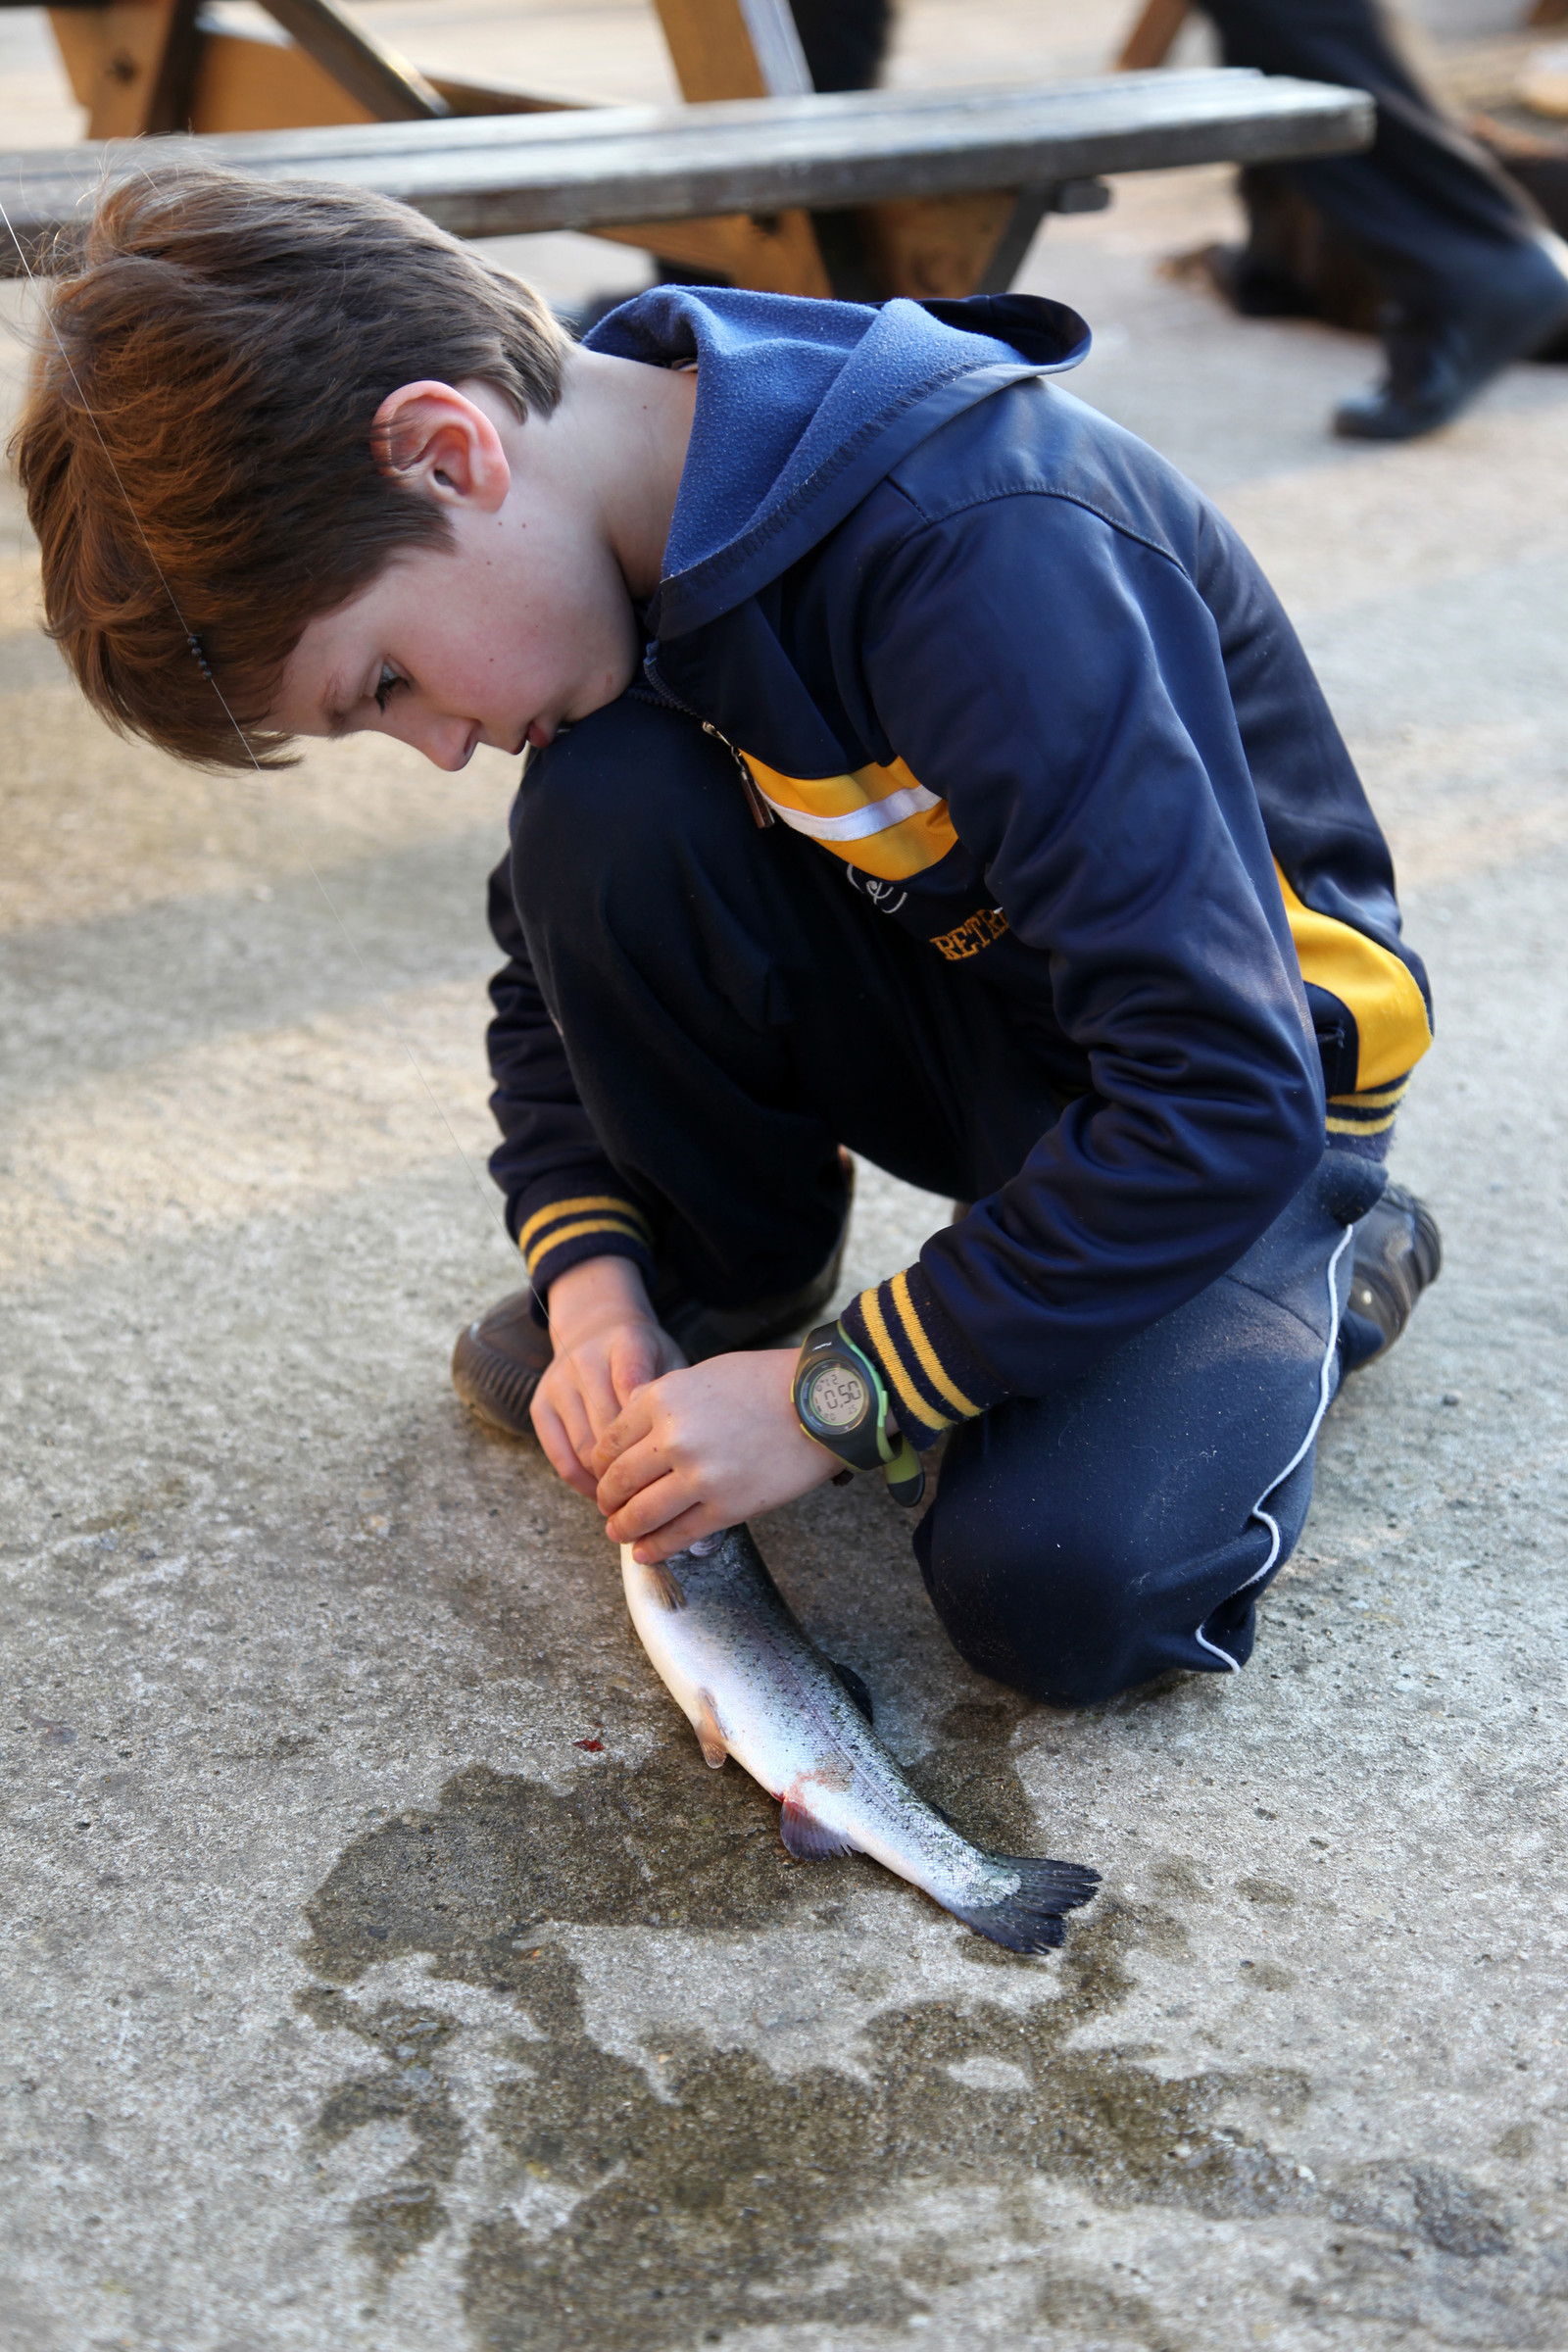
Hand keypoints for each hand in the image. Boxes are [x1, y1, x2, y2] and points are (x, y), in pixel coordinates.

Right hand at [530, 1256, 685, 1498]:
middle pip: (610, 1429)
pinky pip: (560, 1457)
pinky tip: (604, 1492)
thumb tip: (689, 1449)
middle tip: (660, 1497)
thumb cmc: (644, 1353)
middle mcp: (585, 1360)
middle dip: (636, 1469)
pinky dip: (583, 1483)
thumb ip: (676, 1395)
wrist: (594, 1325)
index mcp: (626, 1342)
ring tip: (635, 1501)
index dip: (652, 1432)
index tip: (674, 1464)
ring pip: (585, 1448)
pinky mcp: (540, 1406)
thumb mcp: (668, 1357)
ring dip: (609, 1481)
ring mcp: (558, 1384)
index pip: (636, 1389)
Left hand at [589, 1347, 839, 1561]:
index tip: (603, 1476)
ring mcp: (700, 1476)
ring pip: (642, 1514)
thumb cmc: (766, 1382)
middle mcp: (674, 1439)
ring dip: (623, 1529)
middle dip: (607, 1500)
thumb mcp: (701, 1374)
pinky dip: (655, 1548)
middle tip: (608, 1508)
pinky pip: (679, 1536)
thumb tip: (630, 1425)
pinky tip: (645, 1553)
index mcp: (663, 1399)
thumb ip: (661, 1398)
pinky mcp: (727, 1507)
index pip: (609, 1442)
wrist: (822, 1403)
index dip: (601, 1466)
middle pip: (618, 1481)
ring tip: (619, 1533)